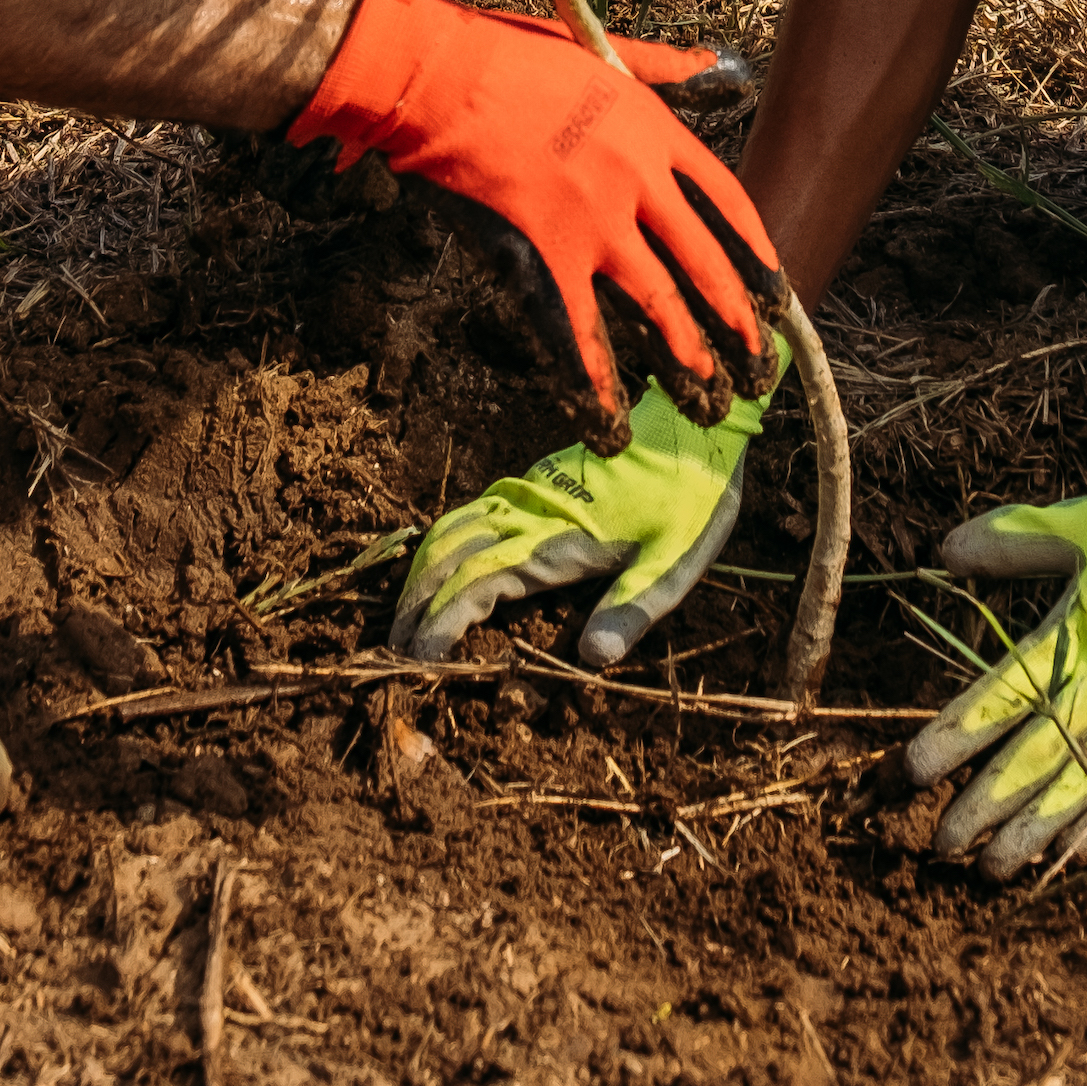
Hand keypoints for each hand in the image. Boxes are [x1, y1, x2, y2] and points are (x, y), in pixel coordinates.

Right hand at [288, 0, 772, 420]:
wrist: (446, 79)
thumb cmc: (510, 55)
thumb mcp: (600, 50)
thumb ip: (661, 66)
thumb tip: (710, 60)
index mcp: (655, 133)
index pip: (728, 200)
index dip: (756, 251)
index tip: (775, 288)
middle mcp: (638, 184)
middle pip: (705, 262)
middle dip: (738, 319)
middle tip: (759, 363)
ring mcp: (595, 226)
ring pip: (658, 303)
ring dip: (687, 355)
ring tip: (710, 397)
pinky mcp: (545, 258)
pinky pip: (578, 331)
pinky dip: (595, 381)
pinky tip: (611, 418)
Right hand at [390, 328, 788, 666]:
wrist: (695, 423)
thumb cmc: (692, 496)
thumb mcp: (678, 559)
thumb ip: (633, 607)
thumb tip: (590, 659)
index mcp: (558, 538)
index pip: (476, 582)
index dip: (439, 623)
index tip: (416, 662)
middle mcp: (530, 511)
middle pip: (447, 556)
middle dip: (413, 605)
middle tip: (392, 654)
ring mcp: (527, 492)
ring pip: (450, 530)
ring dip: (420, 575)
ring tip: (402, 621)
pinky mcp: (534, 483)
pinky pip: (468, 513)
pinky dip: (438, 547)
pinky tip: (435, 570)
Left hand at [901, 389, 1086, 871]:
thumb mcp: (1083, 525)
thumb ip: (1014, 542)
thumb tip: (946, 549)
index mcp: (1072, 638)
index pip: (997, 700)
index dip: (951, 739)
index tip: (910, 773)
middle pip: (1033, 760)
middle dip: (983, 807)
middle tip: (941, 848)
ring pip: (1084, 788)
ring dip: (1037, 832)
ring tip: (995, 870)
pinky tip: (1084, 852)